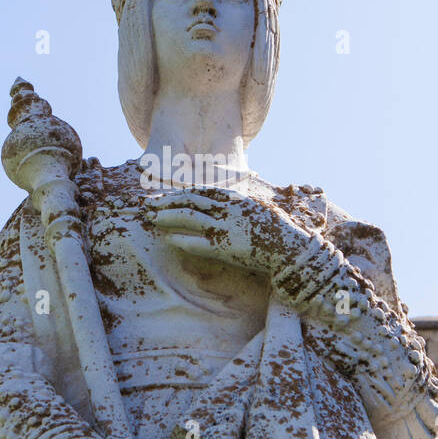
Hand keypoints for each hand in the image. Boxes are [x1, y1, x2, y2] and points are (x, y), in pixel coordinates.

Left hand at [142, 187, 310, 275]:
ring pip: (189, 217)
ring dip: (167, 217)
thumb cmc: (274, 231)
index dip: (177, 192)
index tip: (161, 195)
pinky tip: (169, 239)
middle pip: (189, 200)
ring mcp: (226, 227)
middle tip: (146, 205)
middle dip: (165, 202)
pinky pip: (198, 242)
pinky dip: (182, 239)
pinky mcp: (226, 247)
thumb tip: (219, 205)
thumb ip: (235, 205)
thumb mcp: (254, 209)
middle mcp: (227, 209)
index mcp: (234, 198)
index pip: (198, 191)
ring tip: (151, 219)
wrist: (290, 247)